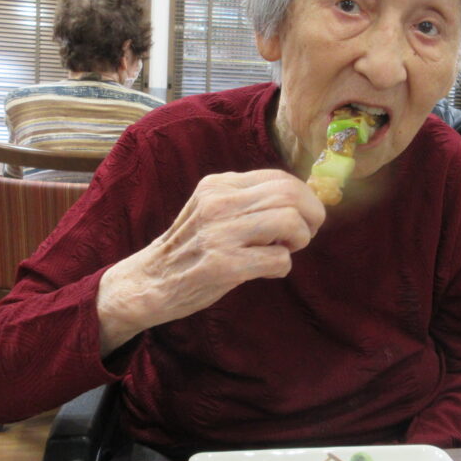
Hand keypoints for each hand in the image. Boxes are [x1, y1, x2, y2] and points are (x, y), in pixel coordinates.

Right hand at [96, 169, 325, 354]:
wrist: (149, 282)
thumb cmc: (190, 248)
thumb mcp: (212, 210)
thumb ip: (247, 201)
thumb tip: (302, 200)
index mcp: (218, 185)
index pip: (280, 178)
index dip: (305, 198)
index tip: (305, 217)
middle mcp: (219, 203)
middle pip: (291, 195)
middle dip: (311, 217)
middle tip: (304, 236)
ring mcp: (220, 234)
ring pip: (290, 221)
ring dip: (299, 240)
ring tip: (284, 250)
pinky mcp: (223, 265)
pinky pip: (279, 259)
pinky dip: (283, 266)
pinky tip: (266, 271)